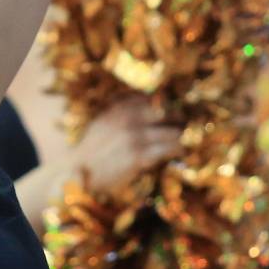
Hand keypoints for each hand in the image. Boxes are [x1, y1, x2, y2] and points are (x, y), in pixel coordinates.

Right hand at [63, 97, 180, 194]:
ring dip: (185, 138)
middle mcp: (128, 116)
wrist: (77, 172)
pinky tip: (184, 154)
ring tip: (191, 143)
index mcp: (120, 105)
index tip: (183, 112)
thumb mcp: (104, 121)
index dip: (174, 105)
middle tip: (191, 128)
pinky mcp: (138, 155)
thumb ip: (125, 111)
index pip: (157, 97)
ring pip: (175, 131)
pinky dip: (180, 151)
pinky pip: (170, 149)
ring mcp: (134, 136)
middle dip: (183, 119)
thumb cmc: (92, 150)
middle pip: (171, 111)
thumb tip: (155, 108)